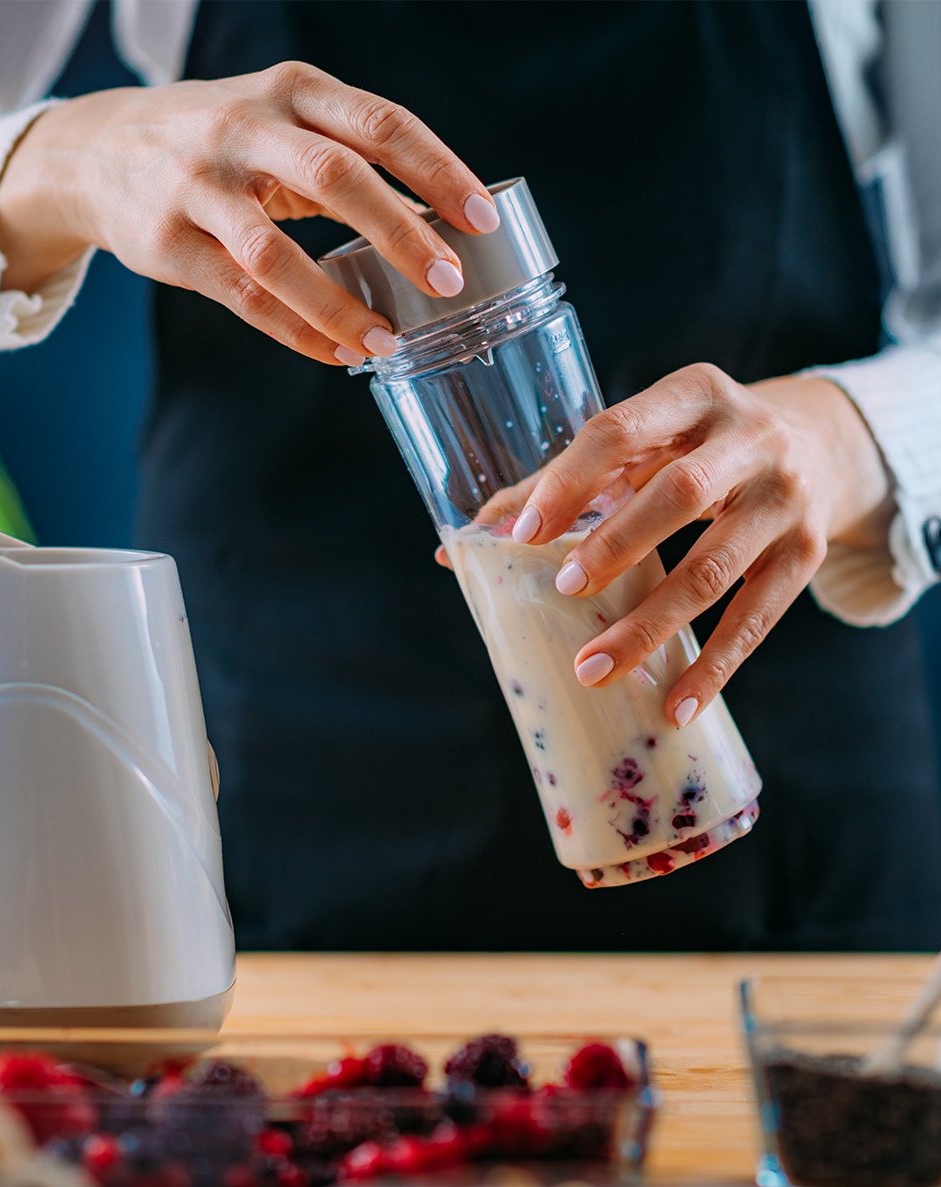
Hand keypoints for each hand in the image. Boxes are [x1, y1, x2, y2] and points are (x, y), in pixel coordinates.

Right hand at [0, 63, 498, 364]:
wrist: (98, 150)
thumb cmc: (216, 141)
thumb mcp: (278, 118)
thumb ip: (343, 157)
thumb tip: (430, 224)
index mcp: (290, 89)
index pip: (379, 123)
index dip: (436, 170)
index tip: (482, 217)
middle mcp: (243, 126)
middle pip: (334, 177)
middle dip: (401, 233)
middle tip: (449, 282)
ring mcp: (199, 185)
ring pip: (276, 253)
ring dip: (339, 304)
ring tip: (387, 342)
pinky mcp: (169, 243)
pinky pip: (243, 298)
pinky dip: (296, 332)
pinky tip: (336, 353)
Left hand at [450, 364, 894, 724]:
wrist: (818, 445)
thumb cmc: (694, 448)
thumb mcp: (642, 445)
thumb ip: (557, 486)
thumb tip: (458, 548)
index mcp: (694, 393)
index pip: (621, 430)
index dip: (570, 482)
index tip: (523, 536)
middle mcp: (751, 436)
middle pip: (679, 494)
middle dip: (616, 545)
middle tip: (563, 589)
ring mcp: (786, 497)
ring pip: (714, 568)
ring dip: (650, 624)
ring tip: (595, 667)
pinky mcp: (808, 552)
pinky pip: (757, 618)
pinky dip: (714, 667)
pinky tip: (674, 705)